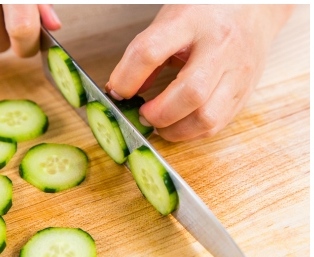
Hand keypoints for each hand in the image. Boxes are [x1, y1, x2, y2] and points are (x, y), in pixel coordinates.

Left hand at [106, 5, 292, 140]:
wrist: (254, 6)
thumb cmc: (205, 12)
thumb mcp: (169, 21)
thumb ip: (145, 53)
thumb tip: (123, 90)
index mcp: (190, 22)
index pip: (150, 52)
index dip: (126, 78)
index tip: (116, 92)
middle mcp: (219, 47)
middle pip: (190, 93)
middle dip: (158, 114)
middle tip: (142, 115)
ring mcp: (238, 71)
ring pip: (209, 117)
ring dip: (176, 130)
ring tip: (160, 125)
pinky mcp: (246, 90)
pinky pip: (219, 123)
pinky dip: (193, 131)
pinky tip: (179, 124)